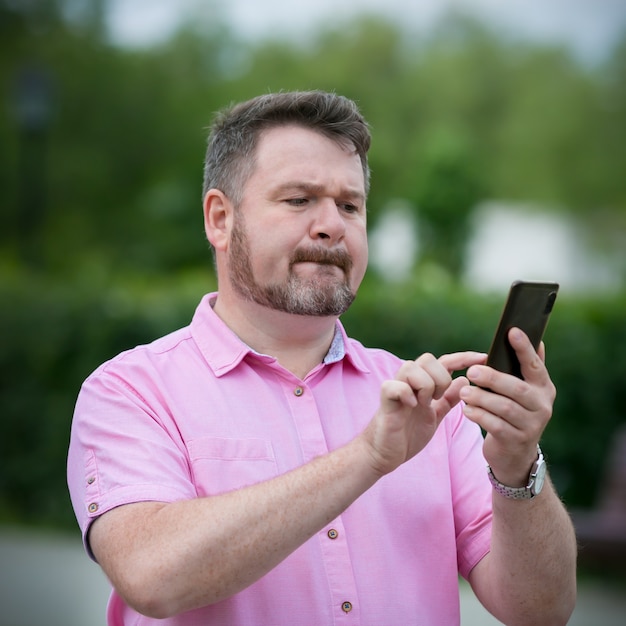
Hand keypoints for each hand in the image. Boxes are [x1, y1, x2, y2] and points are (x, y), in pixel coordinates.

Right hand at [362, 351, 485, 476]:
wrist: (384, 454)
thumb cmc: (407, 435)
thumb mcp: (435, 416)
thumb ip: (449, 400)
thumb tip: (464, 380)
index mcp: (422, 385)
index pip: (444, 362)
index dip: (463, 357)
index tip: (483, 358)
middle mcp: (408, 382)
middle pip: (427, 359)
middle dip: (440, 377)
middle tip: (438, 399)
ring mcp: (396, 390)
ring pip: (411, 367)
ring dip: (424, 385)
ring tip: (424, 403)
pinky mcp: (385, 401)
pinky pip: (394, 386)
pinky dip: (406, 393)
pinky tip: (412, 406)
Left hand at [460, 328, 555, 486]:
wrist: (515, 455)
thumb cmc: (514, 413)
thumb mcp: (523, 392)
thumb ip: (526, 369)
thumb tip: (537, 338)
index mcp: (544, 388)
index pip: (535, 366)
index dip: (524, 349)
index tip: (512, 331)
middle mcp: (542, 406)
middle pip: (516, 388)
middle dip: (493, 378)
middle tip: (471, 371)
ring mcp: (531, 426)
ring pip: (504, 407)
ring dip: (481, 398)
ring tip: (463, 392)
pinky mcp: (516, 441)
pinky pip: (495, 425)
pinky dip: (478, 415)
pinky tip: (467, 409)